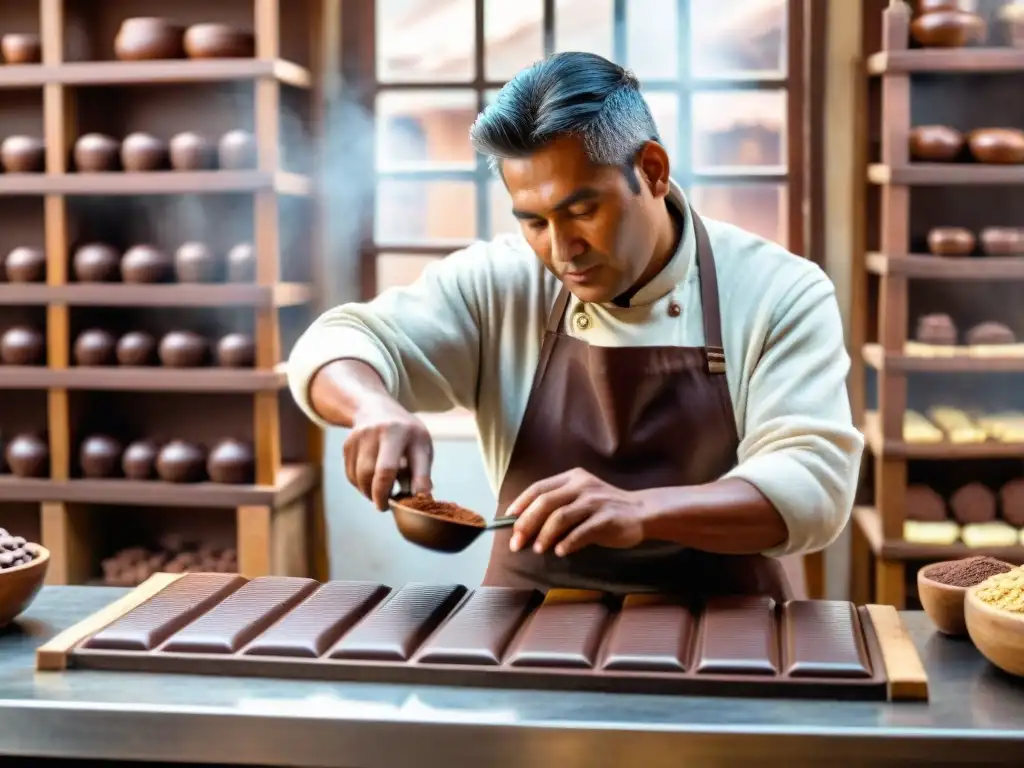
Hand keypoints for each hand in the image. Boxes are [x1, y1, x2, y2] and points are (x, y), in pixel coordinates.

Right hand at [343, 395, 433, 510]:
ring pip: (360, 477)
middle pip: (373, 473)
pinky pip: (352, 475)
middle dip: (379, 496)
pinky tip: (371, 481)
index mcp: (401, 432)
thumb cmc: (407, 434)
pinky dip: (361, 484)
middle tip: (385, 505)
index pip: (391, 467)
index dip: (398, 491)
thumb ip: (422, 472)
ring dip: (369, 492)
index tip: (402, 507)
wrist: (377, 408)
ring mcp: (360, 436)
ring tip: (381, 493)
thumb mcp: (422, 446)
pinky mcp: (348, 444)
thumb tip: (421, 498)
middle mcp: (378, 431)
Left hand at [506, 468, 647, 556]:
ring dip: (545, 535)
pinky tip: (560, 552)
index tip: (508, 519)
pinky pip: (582, 531)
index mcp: (572, 478)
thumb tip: (525, 526)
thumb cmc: (604, 508)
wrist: (641, 512)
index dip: (521, 503)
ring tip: (538, 549)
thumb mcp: (581, 497)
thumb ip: (558, 506)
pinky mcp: (607, 519)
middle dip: (527, 524)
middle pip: (545, 503)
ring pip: (560, 516)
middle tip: (517, 542)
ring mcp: (595, 502)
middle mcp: (582, 486)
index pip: (539, 488)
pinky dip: (568, 543)